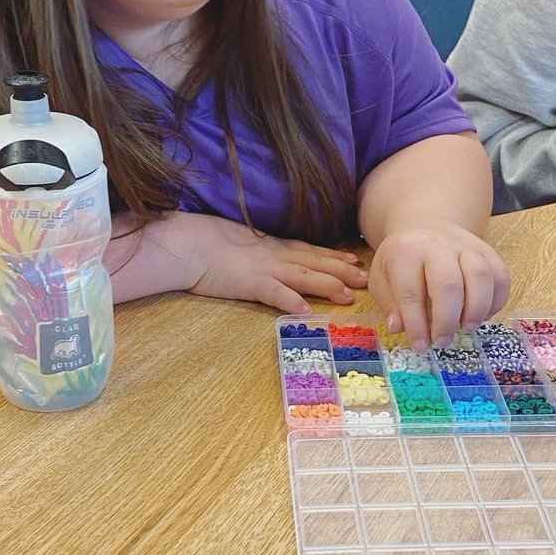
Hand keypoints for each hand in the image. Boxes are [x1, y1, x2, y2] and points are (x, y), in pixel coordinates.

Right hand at [185, 214, 368, 313]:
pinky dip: (291, 302)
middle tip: (366, 280)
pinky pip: (275, 294)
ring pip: (304, 277)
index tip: (355, 260)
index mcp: (274, 247)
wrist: (189, 242)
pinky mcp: (251, 283)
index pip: (310, 251)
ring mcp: (265, 269)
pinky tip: (307, 312)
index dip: (334, 256)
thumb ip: (260, 251)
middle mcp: (276, 257)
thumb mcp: (243, 243)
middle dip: (343, 271)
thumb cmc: (208, 242)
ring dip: (328, 285)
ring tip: (348, 296)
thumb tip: (268, 257)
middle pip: (316, 263)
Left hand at [368, 219, 508, 351]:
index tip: (421, 347)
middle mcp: (437, 245)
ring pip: (480, 276)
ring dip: (476, 309)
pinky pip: (500, 275)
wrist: (425, 224)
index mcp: (405, 252)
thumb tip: (398, 328)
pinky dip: (497, 300)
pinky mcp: (486, 250)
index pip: (411, 291)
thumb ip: (389, 303)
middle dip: (447, 319)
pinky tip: (485, 315)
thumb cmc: (402, 257)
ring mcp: (465, 245)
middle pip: (448, 283)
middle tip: (443, 341)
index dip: (416, 324)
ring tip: (467, 328)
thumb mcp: (382, 276)